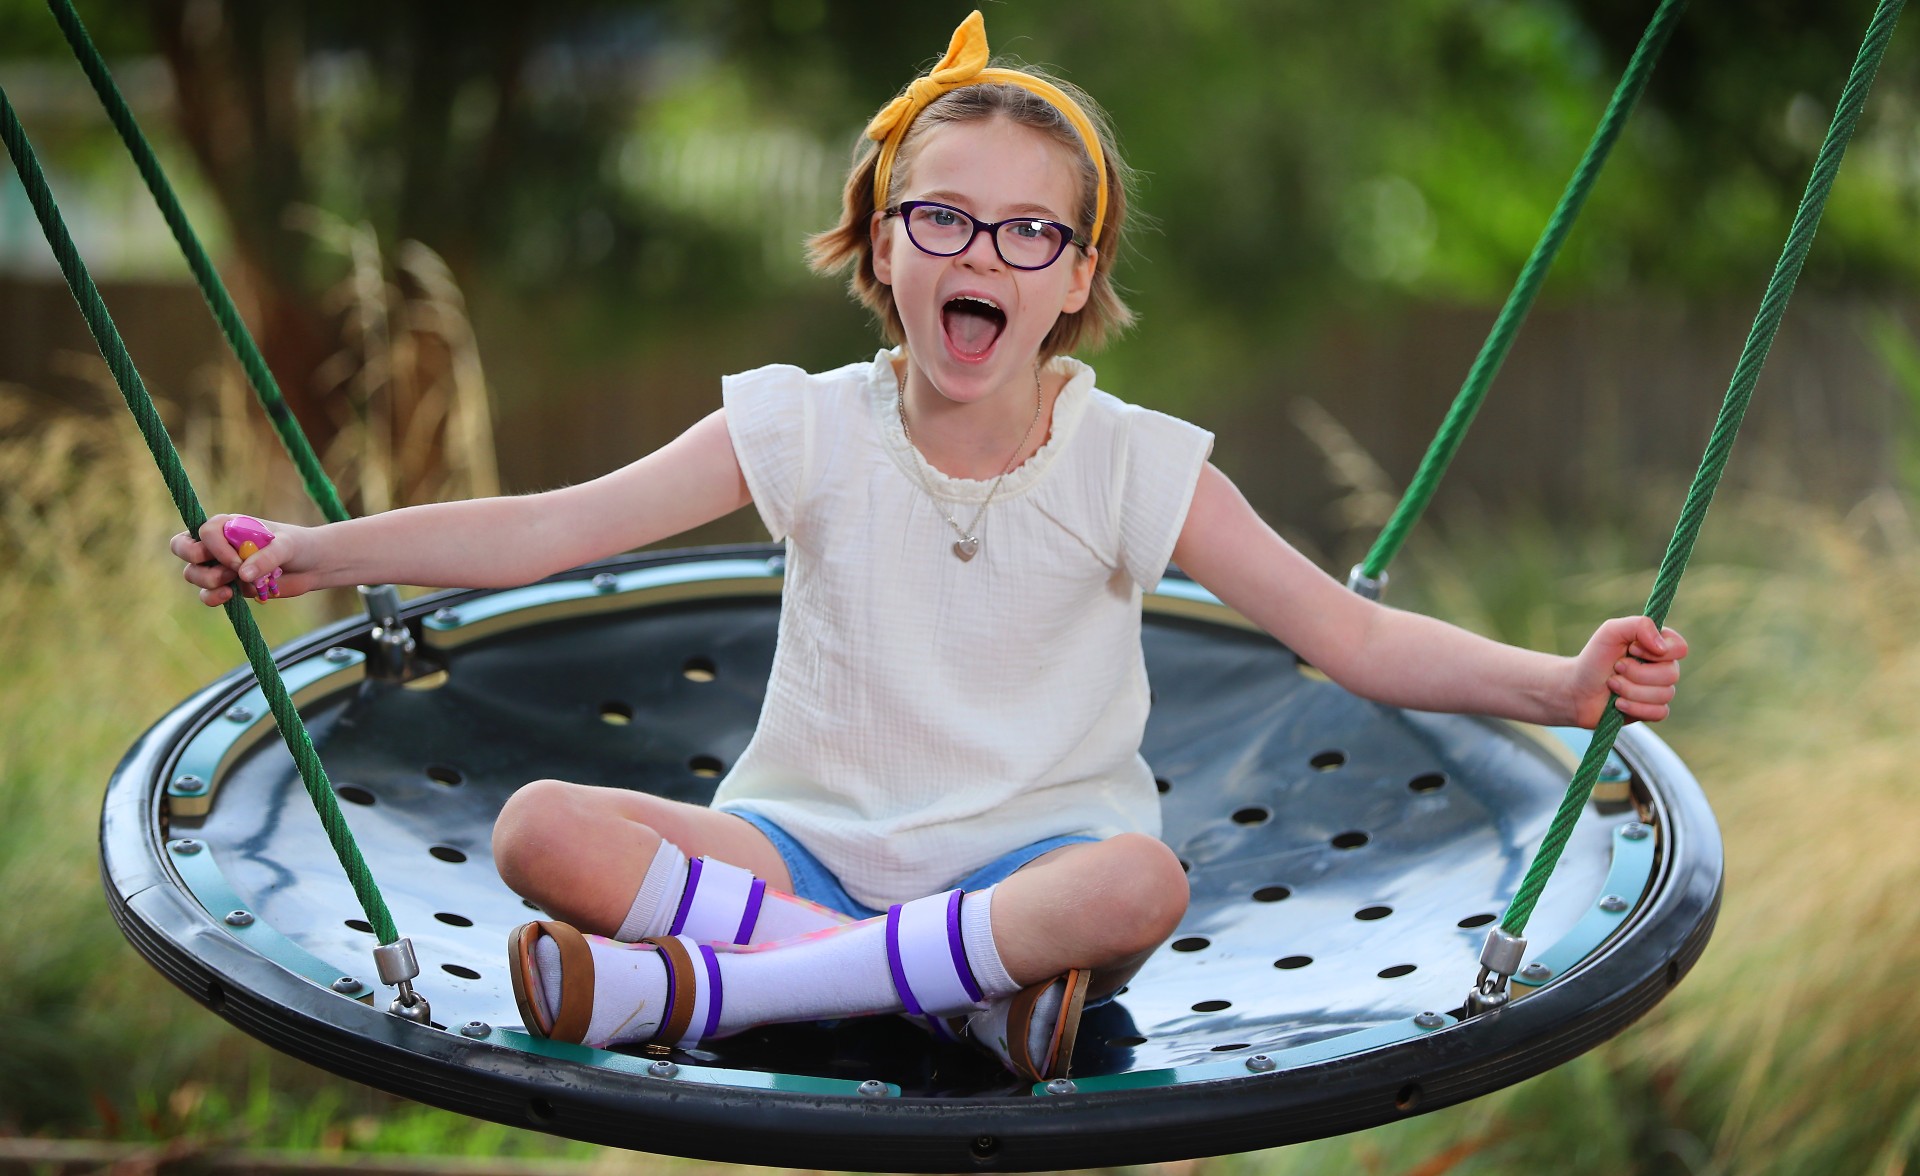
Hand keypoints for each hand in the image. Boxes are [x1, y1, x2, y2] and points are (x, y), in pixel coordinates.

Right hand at [170, 514, 312, 605]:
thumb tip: (241, 575)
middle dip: (197, 562)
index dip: (215, 549)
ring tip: (238, 583)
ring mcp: (221, 565)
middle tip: (227, 570)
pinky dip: (213, 598)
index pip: (203, 531)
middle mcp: (219, 543)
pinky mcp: (228, 586)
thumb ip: (266, 557)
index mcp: (229, 525)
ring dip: (210, 582)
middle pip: (182, 548)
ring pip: (192, 573)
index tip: (239, 562)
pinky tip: (230, 596)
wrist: (312, 566)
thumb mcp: (287, 546)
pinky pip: (206, 594)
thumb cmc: (298, 546)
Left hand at [1569, 616, 1687, 726]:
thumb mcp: (1611, 631)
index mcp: (1657, 645)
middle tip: (1615, 668)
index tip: (1631, 649)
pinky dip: (1635, 708)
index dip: (1658, 652)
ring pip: (1664, 695)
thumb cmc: (1594, 658)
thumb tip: (1661, 647)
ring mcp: (1658, 690)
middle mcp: (1662, 667)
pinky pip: (1659, 712)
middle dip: (1637, 673)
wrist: (1575, 690)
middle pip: (1672, 674)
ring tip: (1612, 685)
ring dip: (1630, 690)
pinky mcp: (1651, 711)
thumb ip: (1638, 625)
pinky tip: (1618, 703)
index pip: (1680, 648)